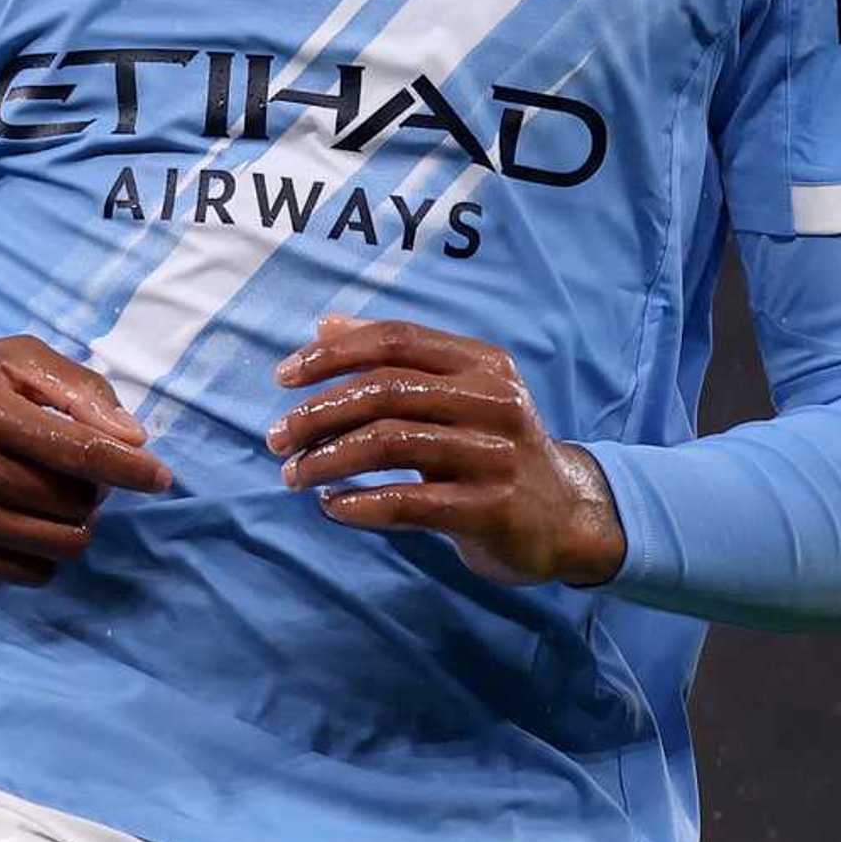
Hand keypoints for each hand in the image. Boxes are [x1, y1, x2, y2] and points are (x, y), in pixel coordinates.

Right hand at [0, 335, 171, 586]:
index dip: (128, 468)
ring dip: (78, 523)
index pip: (75, 449)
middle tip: (85, 472)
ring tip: (63, 497)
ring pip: (54, 542)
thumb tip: (134, 437)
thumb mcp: (14, 359)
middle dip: (98, 490)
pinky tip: (36, 523)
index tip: (163, 477)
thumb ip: (80, 388)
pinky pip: (26, 572)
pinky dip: (48, 552)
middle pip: (70, 500)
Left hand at [267, 315, 625, 588]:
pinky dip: (361, 503)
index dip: (333, 353)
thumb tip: (324, 325)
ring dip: (330, 457)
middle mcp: (493, 399)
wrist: (565, 516)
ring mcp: (495, 453)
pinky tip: (330, 506)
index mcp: (481, 362)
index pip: (397, 340)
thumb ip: (397, 359)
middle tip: (275, 437)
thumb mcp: (456, 393)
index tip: (282, 376)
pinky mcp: (492, 508)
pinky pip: (411, 501)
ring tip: (294, 474)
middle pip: (388, 390)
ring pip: (392, 443)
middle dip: (320, 411)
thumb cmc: (492, 447)